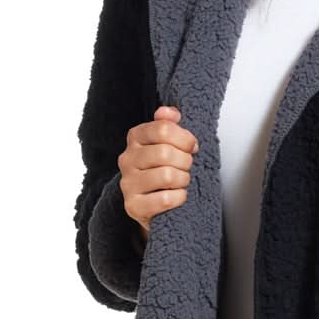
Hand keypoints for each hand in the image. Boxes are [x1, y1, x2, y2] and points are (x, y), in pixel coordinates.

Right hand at [117, 106, 199, 242]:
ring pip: (167, 176)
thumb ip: (169, 124)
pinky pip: (165, 199)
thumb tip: (169, 112)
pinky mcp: (133, 206)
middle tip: (186, 167)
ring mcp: (128, 183)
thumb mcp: (168, 143)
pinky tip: (177, 196)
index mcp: (135, 137)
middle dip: (185, 161)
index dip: (185, 138)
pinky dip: (179, 198)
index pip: (163, 128)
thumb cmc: (163, 170)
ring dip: (183, 180)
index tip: (191, 147)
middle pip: (165, 152)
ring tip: (181, 182)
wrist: (154, 205)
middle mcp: (127, 158)